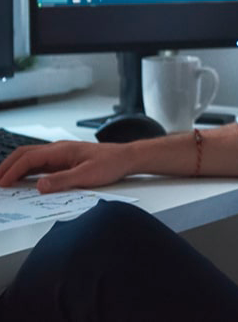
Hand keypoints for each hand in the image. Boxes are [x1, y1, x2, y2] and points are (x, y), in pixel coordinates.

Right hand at [0, 140, 132, 192]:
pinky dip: (26, 171)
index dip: (12, 171)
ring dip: (15, 168)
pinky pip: (40, 164)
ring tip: (2, 181)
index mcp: (61, 150)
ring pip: (31, 158)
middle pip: (25, 154)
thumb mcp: (87, 175)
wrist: (126, 157)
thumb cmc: (111, 163)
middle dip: (7, 166)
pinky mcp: (65, 160)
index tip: (1, 184)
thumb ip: (63, 181)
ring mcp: (61, 154)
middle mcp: (58, 149)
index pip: (29, 158)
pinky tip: (22, 181)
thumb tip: (40, 186)